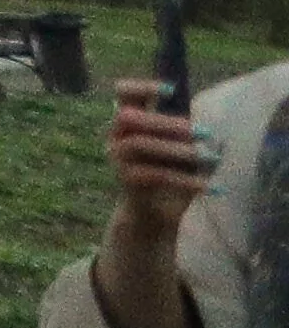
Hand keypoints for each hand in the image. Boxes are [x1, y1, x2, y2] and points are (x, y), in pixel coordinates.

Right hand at [103, 75, 220, 327]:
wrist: (146, 240)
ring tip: (211, 158)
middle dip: (169, 129)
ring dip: (179, 155)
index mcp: (127, 135)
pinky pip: (153, 186)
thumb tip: (194, 107)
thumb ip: (177, 137)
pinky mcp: (136, 205)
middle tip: (203, 135)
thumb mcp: (173, 163)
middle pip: (131, 127)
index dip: (139, 90)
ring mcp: (122, 177)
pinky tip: (207, 186)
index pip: (123, 100)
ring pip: (141, 154)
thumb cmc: (166, 192)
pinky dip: (183, 183)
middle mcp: (117, 152)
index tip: (166, 87)